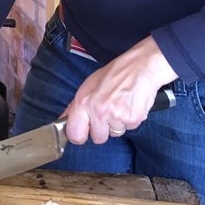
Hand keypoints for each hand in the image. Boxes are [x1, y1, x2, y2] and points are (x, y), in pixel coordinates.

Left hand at [62, 37, 176, 144]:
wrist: (141, 66)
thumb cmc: (114, 74)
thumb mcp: (89, 85)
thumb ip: (75, 106)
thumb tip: (63, 120)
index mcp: (84, 102)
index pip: (75, 134)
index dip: (80, 135)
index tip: (84, 131)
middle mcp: (99, 111)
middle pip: (98, 138)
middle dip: (103, 129)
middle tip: (108, 112)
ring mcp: (117, 116)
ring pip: (114, 134)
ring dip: (117, 124)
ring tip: (121, 105)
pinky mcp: (133, 119)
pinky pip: (129, 129)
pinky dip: (130, 120)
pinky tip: (130, 105)